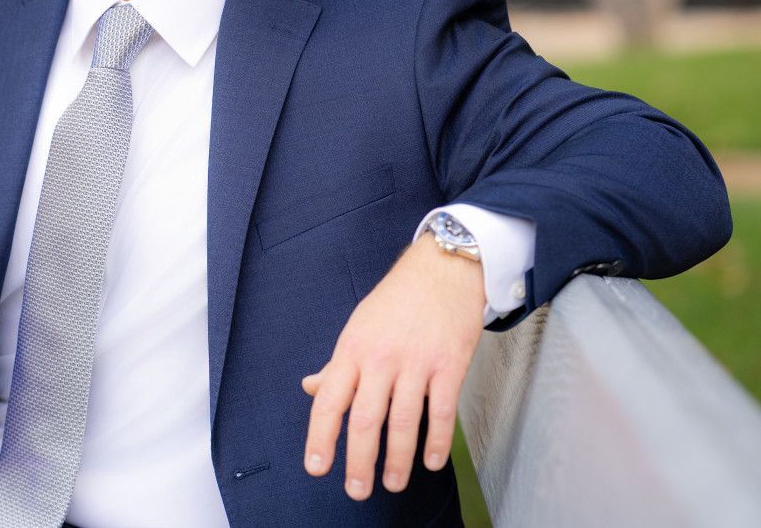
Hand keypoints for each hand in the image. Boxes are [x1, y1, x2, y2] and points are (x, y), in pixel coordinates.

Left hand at [301, 239, 485, 499]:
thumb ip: (337, 364)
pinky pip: (442, 411)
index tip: (317, 467)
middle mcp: (381, 358)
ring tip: (392, 483)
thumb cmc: (396, 300)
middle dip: (359, 461)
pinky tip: (431, 461)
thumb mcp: (357, 327)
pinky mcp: (449, 365)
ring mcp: (416, 362)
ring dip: (398, 459)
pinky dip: (436, 441)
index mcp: (352, 349)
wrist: (442, 270)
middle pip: (365, 419)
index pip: (329, 400)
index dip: (320, 437)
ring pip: (403, 421)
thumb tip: (311, 388)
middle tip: (357, 490)